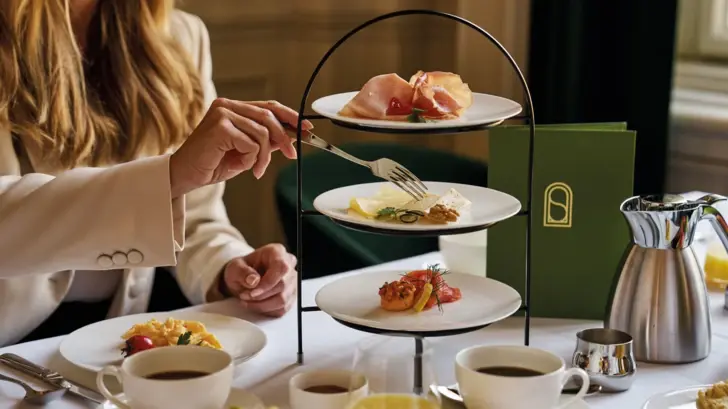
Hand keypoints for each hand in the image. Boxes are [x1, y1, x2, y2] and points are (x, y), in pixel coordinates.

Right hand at [169, 98, 312, 197]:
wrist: (186, 174)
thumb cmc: (212, 163)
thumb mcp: (246, 151)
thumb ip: (265, 140)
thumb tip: (289, 136)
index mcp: (232, 107)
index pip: (268, 106)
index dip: (290, 116)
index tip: (306, 127)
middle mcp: (226, 105)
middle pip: (269, 117)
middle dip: (284, 137)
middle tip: (291, 154)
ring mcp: (222, 113)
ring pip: (262, 132)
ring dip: (264, 156)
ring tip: (257, 169)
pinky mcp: (220, 126)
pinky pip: (251, 143)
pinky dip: (252, 158)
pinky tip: (243, 166)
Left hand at [222, 244, 296, 316]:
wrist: (244, 279)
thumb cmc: (241, 270)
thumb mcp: (235, 268)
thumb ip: (242, 272)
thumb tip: (254, 281)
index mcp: (277, 252)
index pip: (281, 267)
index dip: (268, 283)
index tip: (252, 293)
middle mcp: (289, 265)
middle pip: (283, 285)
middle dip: (261, 296)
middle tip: (244, 296)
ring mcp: (293, 281)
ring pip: (283, 300)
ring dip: (262, 305)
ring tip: (248, 301)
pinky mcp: (291, 296)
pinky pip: (282, 309)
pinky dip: (266, 310)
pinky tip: (256, 304)